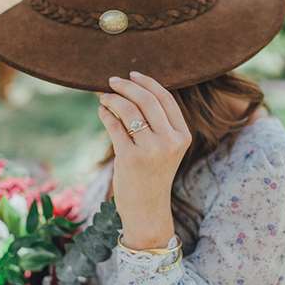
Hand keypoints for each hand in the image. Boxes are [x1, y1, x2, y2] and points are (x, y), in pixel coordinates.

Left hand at [98, 71, 191, 248]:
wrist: (147, 209)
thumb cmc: (153, 175)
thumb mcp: (165, 149)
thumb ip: (157, 123)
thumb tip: (130, 89)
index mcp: (182, 135)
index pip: (165, 99)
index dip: (147, 83)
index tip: (132, 75)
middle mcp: (170, 141)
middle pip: (147, 100)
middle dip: (126, 86)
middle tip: (111, 81)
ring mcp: (151, 150)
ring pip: (129, 110)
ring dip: (112, 99)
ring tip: (103, 97)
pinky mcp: (130, 158)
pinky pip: (114, 126)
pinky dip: (105, 114)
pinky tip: (102, 111)